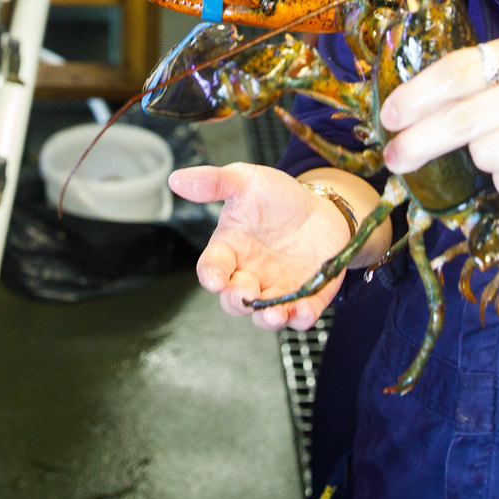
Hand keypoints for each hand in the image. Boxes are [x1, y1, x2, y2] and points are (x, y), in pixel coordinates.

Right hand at [168, 164, 355, 329]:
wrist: (322, 209)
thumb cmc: (277, 197)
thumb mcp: (246, 181)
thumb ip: (214, 182)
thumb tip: (176, 179)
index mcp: (229, 251)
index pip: (212, 268)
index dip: (211, 276)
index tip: (215, 280)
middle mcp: (249, 275)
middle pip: (234, 299)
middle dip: (238, 301)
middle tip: (247, 294)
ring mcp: (277, 290)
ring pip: (264, 316)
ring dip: (266, 319)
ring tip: (274, 314)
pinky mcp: (306, 298)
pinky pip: (301, 316)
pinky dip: (301, 318)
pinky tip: (303, 310)